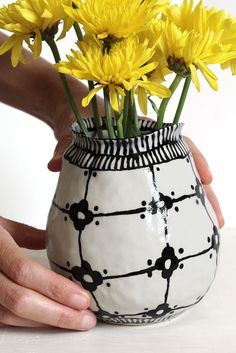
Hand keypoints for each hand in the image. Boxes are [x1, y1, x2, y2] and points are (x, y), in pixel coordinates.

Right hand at [0, 217, 95, 328]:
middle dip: (57, 313)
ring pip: (11, 315)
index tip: (82, 297)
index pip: (23, 271)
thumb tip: (61, 241)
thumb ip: (30, 235)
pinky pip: (4, 319)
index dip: (54, 287)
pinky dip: (30, 321)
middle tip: (86, 317)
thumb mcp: (2, 225)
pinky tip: (50, 320)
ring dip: (47, 321)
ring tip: (75, 320)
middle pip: (19, 300)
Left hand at [48, 130, 223, 228]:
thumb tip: (53, 165)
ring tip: (206, 231)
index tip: (207, 178)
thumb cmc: (77, 117)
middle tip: (215, 220)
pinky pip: (158, 190)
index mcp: (138, 130)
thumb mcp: (72, 130)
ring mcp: (143, 162)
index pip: (174, 140)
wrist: (71, 114)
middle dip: (201, 193)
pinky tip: (177, 227)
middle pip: (182, 168)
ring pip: (174, 182)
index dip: (194, 158)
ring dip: (191, 205)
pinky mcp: (135, 176)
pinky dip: (170, 206)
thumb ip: (66, 146)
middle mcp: (147, 147)